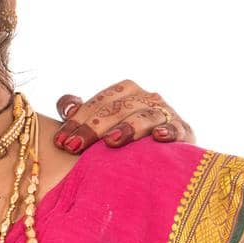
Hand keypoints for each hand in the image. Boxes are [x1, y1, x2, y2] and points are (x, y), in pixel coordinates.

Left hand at [53, 81, 192, 153]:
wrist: (160, 152)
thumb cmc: (122, 133)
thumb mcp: (100, 120)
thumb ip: (80, 110)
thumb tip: (68, 107)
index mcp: (125, 91)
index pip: (97, 102)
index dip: (77, 121)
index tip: (60, 141)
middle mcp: (146, 97)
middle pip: (117, 109)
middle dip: (93, 128)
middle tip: (74, 146)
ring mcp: (165, 113)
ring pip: (145, 117)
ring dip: (128, 128)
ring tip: (111, 141)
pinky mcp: (183, 130)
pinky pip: (178, 129)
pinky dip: (170, 131)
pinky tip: (158, 137)